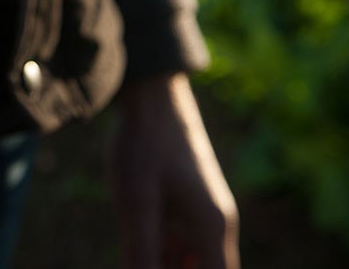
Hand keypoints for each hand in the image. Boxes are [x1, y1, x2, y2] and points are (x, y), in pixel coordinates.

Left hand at [110, 72, 239, 268]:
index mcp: (212, 230)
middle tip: (140, 265)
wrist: (150, 97)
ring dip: (163, 267)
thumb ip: (141, 252)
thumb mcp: (137, 203)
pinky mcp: (181, 208)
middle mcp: (213, 227)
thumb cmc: (144, 146)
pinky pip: (173, 248)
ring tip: (138, 261)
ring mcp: (198, 217)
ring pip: (186, 264)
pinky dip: (157, 260)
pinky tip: (135, 256)